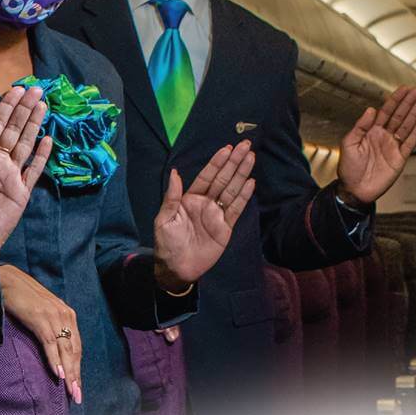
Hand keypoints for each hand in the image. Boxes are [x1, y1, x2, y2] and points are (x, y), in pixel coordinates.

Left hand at [0, 85, 51, 289]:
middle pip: (13, 129)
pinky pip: (33, 169)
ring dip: (34, 124)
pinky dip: (41, 155)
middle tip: (37, 89)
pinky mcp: (21, 191)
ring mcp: (11, 175)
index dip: (6, 107)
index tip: (16, 90)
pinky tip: (48, 139)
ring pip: (25, 144)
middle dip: (24, 109)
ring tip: (43, 105)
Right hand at [0, 264, 81, 403]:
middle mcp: (64, 315)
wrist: (7, 279)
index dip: (77, 368)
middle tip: (77, 396)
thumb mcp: (42, 311)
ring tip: (71, 391)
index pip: (76, 346)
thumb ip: (51, 326)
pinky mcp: (40, 318)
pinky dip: (54, 359)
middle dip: (76, 375)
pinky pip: (50, 343)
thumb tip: (54, 347)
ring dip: (69, 372)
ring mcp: (53, 316)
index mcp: (67, 314)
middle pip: (74, 351)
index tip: (77, 386)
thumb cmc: (23, 296)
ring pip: (65, 350)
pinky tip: (58, 373)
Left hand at [153, 141, 255, 291]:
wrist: (177, 269)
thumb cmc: (166, 244)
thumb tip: (175, 172)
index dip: (217, 162)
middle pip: (222, 179)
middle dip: (234, 162)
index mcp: (189, 199)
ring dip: (241, 174)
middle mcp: (205, 203)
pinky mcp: (226, 227)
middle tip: (245, 145)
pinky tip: (251, 182)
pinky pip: (236, 209)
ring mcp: (217, 214)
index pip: (206, 176)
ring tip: (251, 158)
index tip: (227, 148)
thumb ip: (172, 197)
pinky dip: (244, 196)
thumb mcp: (164, 219)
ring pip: (232, 190)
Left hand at [337, 86, 415, 204]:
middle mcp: (383, 136)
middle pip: (398, 116)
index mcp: (370, 131)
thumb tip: (371, 109)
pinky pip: (409, 143)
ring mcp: (392, 146)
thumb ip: (360, 126)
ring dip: (413, 114)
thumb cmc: (348, 168)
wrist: (354, 189)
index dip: (394, 100)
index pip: (385, 112)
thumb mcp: (348, 144)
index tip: (403, 89)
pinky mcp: (399, 158)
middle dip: (407, 103)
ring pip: (406, 127)